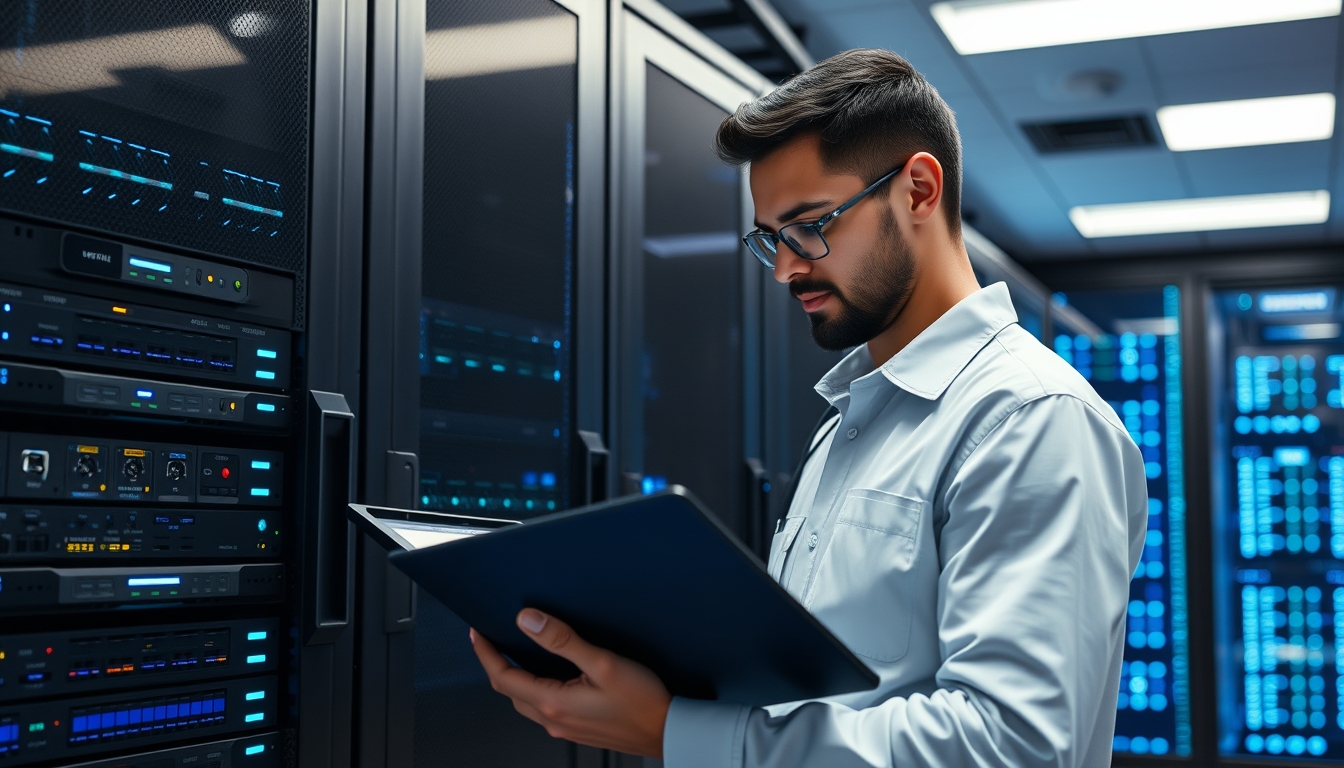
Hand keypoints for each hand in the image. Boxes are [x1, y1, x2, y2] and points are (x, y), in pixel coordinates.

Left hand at [470, 609, 671, 756]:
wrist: (668, 731)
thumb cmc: (642, 700)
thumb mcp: (602, 662)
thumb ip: (562, 640)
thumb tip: (528, 621)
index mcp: (554, 703)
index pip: (503, 677)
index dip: (485, 653)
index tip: (477, 633)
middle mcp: (554, 720)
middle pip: (509, 691)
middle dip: (496, 664)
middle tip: (491, 639)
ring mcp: (565, 728)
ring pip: (525, 701)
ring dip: (513, 678)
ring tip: (513, 653)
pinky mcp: (577, 729)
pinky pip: (542, 708)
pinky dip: (533, 688)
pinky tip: (545, 674)